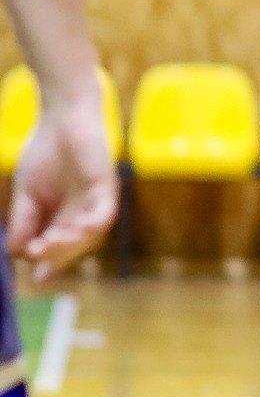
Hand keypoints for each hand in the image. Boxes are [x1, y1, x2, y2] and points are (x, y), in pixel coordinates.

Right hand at [7, 87, 117, 283]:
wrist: (61, 118)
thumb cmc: (44, 153)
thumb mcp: (26, 193)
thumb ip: (23, 222)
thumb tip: (15, 253)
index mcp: (60, 220)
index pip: (57, 251)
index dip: (49, 265)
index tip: (37, 279)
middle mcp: (80, 216)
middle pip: (73, 248)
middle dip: (56, 255)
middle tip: (37, 253)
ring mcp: (95, 204)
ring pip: (89, 237)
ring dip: (70, 244)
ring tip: (49, 243)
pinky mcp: (107, 189)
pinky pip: (104, 215)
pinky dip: (92, 225)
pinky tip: (77, 229)